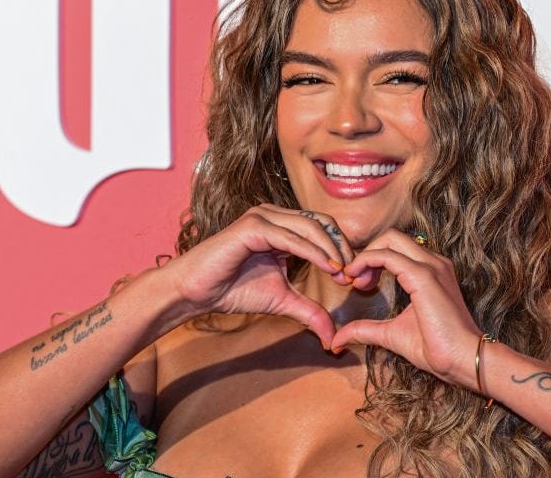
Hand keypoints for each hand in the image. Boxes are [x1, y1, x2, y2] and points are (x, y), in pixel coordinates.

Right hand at [160, 204, 351, 347]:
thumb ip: (309, 311)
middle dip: (341, 247)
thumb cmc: (233, 290)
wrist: (197, 292)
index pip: (322, 228)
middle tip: (353, 274)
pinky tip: (327, 267)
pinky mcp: (252, 226)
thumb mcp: (282, 300)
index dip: (341, 249)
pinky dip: (312, 252)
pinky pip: (290, 237)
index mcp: (281, 225)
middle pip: (321, 222)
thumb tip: (331, 336)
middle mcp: (273, 215)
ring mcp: (262, 217)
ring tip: (343, 271)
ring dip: (331, 249)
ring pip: (309, 226)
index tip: (353, 277)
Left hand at [331, 229, 482, 389]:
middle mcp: (433, 262)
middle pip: (391, 237)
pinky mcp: (424, 276)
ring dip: (365, 255)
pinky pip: (387, 255)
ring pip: (389, 239)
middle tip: (354, 280)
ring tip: (355, 280)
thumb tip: (336, 341)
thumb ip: (365, 330)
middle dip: (366, 252)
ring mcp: (431, 266)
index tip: (358, 282)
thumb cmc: (435, 347)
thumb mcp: (391, 334)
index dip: (371, 259)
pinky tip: (357, 279)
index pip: (395, 248)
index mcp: (430, 270)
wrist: (461, 359)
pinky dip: (367, 261)